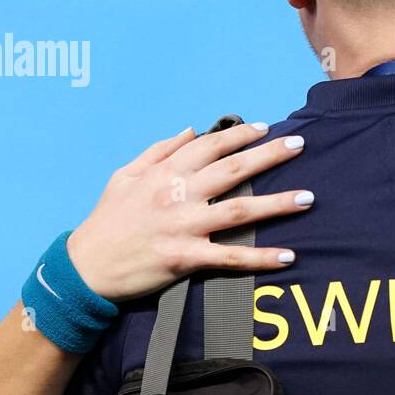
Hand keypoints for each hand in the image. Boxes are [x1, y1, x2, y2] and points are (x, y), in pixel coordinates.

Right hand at [66, 123, 311, 300]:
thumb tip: (191, 128)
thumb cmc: (107, 221)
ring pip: (240, 210)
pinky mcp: (185, 258)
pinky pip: (231, 257)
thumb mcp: (124, 175)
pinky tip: (288, 256)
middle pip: (232, 170)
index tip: (266, 128)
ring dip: (277, 204)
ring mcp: (183, 226)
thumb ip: (158, 150)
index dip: (240, 135)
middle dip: (269, 156)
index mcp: (164, 173)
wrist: (85, 267)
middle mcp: (178, 195)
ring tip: (308, 198)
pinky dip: (261, 257)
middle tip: (300, 146)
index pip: (209, 146)